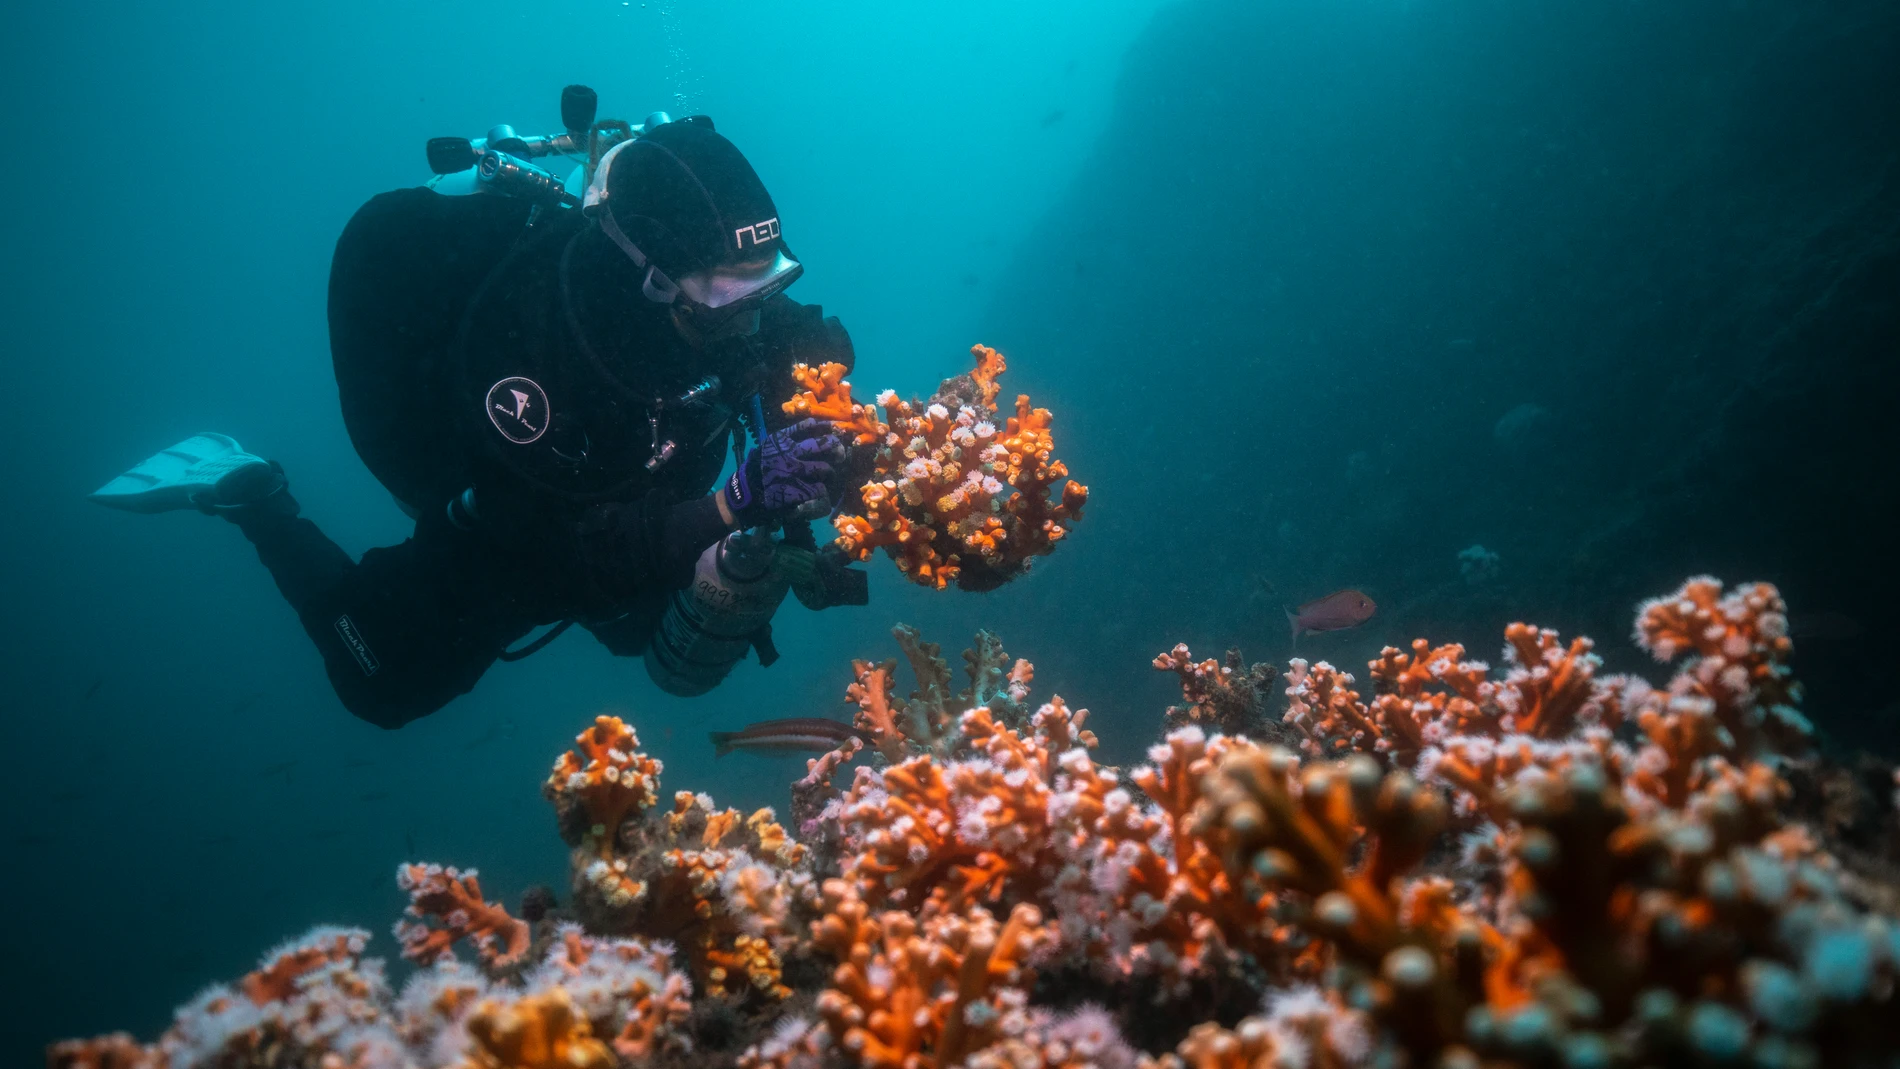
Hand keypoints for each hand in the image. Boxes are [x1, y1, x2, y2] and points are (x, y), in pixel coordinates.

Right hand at [719, 418, 846, 527]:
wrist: (743, 495)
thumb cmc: (755, 470)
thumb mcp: (766, 447)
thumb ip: (784, 439)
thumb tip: (810, 430)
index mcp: (780, 440)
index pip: (809, 427)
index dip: (825, 427)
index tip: (834, 427)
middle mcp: (789, 453)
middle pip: (824, 444)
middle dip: (835, 447)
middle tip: (839, 453)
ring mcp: (794, 472)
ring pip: (824, 467)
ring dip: (828, 471)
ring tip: (828, 474)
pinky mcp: (797, 491)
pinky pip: (819, 489)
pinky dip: (822, 490)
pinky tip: (820, 491)